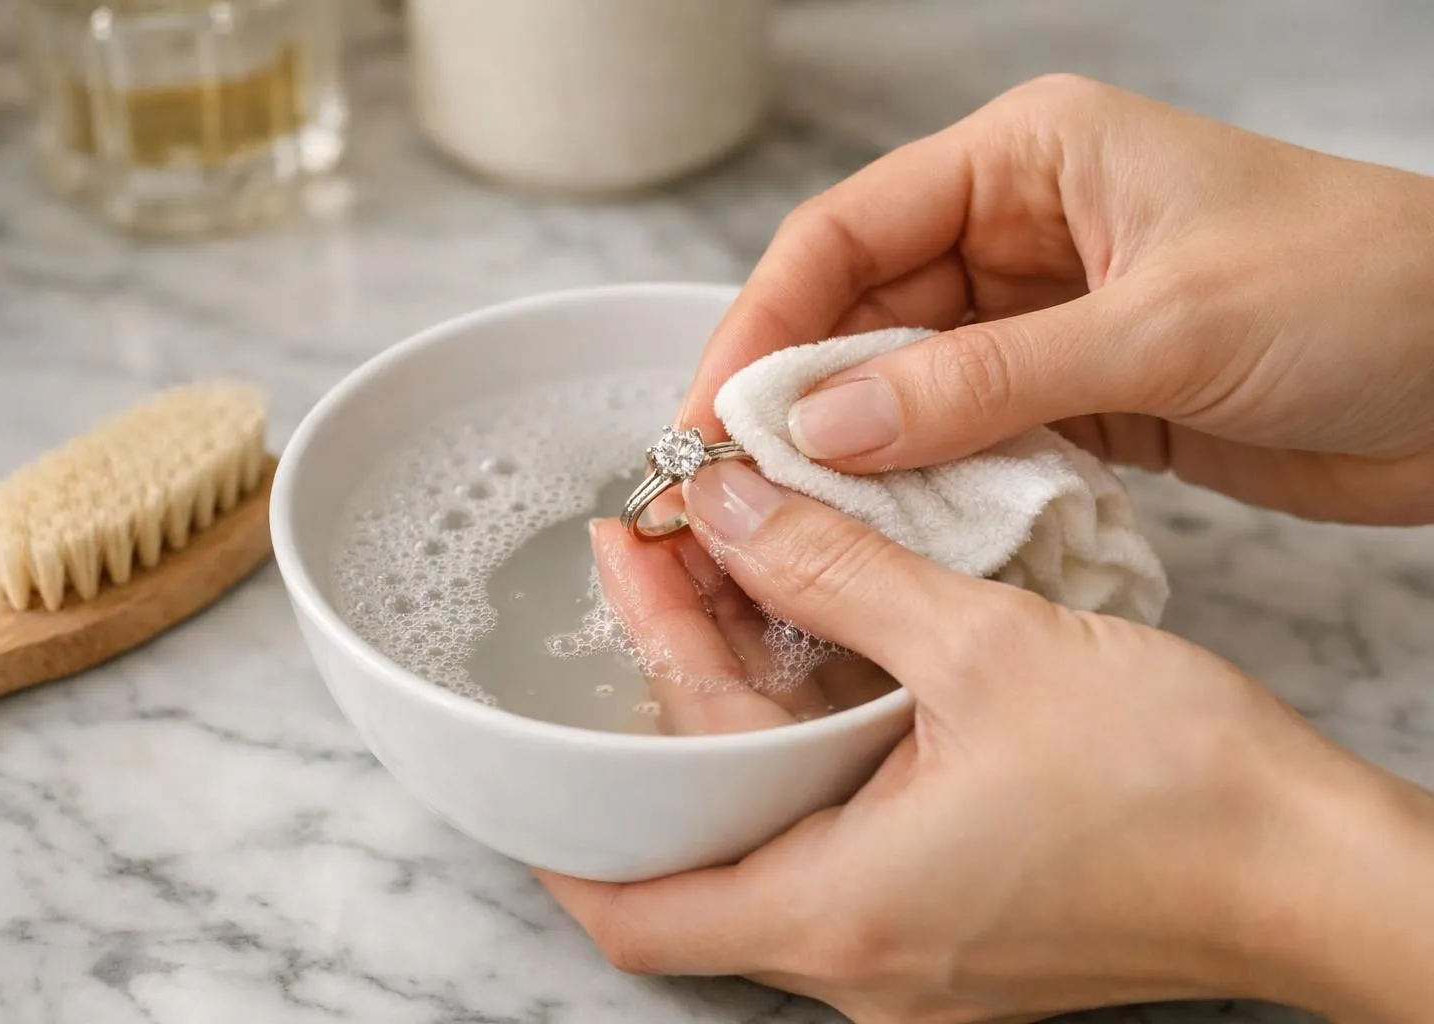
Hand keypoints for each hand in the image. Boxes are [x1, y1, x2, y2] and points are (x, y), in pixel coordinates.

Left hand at [539, 462, 1433, 1022]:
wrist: (1319, 869)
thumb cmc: (1180, 786)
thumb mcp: (984, 647)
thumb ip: (834, 569)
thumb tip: (725, 506)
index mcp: (841, 910)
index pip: (632, 909)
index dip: (558, 823)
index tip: (537, 706)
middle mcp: (863, 955)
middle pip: (700, 843)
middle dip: (662, 706)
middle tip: (655, 567)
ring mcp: (912, 947)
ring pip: (772, 832)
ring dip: (741, 715)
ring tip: (724, 574)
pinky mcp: (959, 921)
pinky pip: (844, 838)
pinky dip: (811, 750)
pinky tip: (818, 645)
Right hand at [679, 74, 1433, 525]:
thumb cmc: (1366, 291)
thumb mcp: (1160, 330)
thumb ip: (982, 382)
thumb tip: (822, 427)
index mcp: (1029, 158)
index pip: (848, 231)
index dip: (764, 322)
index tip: (709, 413)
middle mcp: (1023, 230)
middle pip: (862, 312)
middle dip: (794, 397)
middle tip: (730, 486)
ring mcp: (1047, 320)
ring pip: (906, 386)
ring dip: (857, 454)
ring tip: (796, 524)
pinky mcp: (1079, 397)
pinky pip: (969, 439)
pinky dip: (929, 486)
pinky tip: (892, 532)